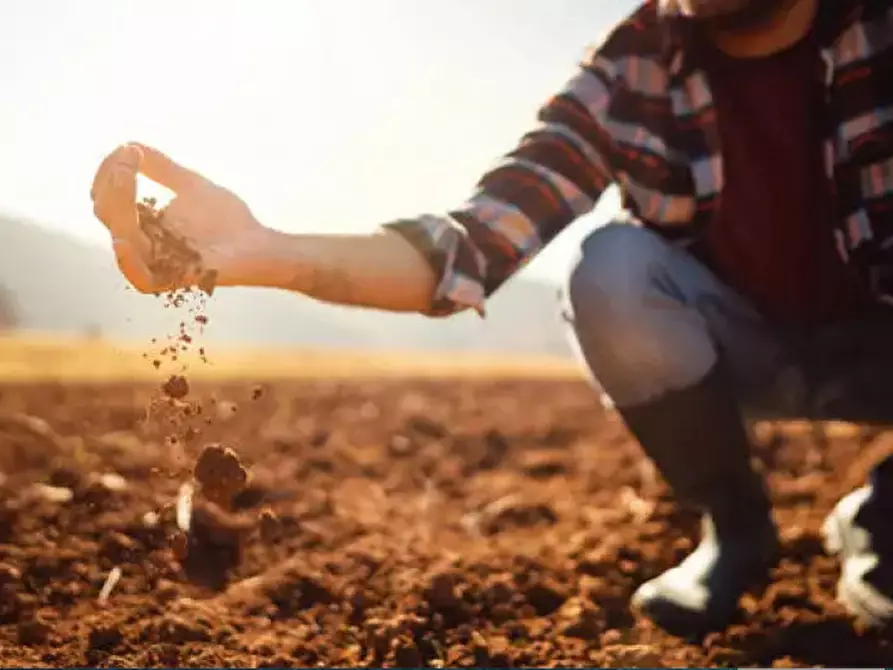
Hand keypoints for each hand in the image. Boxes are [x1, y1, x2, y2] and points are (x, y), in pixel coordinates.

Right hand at [90, 143, 264, 293]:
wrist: (258, 242)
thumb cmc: (228, 219)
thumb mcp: (191, 184)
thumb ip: (162, 167)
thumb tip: (130, 143)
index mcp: (142, 223)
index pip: (108, 199)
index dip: (110, 173)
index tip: (128, 149)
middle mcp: (143, 243)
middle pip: (109, 215)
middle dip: (114, 184)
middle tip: (129, 161)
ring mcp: (157, 263)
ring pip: (122, 240)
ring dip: (118, 207)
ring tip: (126, 178)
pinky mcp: (174, 281)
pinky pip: (141, 278)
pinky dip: (128, 260)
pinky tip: (123, 237)